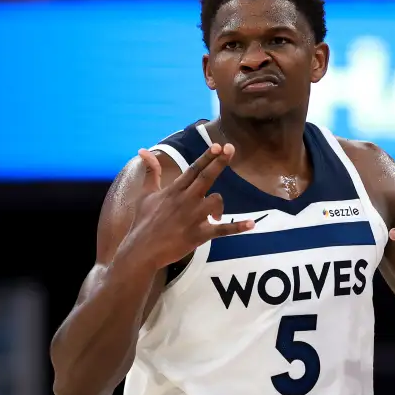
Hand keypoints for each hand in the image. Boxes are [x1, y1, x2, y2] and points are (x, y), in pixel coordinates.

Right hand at [126, 143, 254, 270]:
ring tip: (216, 216)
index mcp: (174, 191)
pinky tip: (252, 224)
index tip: (218, 145)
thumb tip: (143, 151)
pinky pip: (222, 230)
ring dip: (219, 205)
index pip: (193, 169)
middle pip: (206, 177)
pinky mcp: (199, 234)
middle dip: (219, 163)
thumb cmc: (143, 221)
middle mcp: (185, 200)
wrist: (142, 249)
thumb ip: (150, 172)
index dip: (206, 157)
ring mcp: (193, 217)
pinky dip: (238, 227)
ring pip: (216, 201)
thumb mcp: (145, 194)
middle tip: (231, 149)